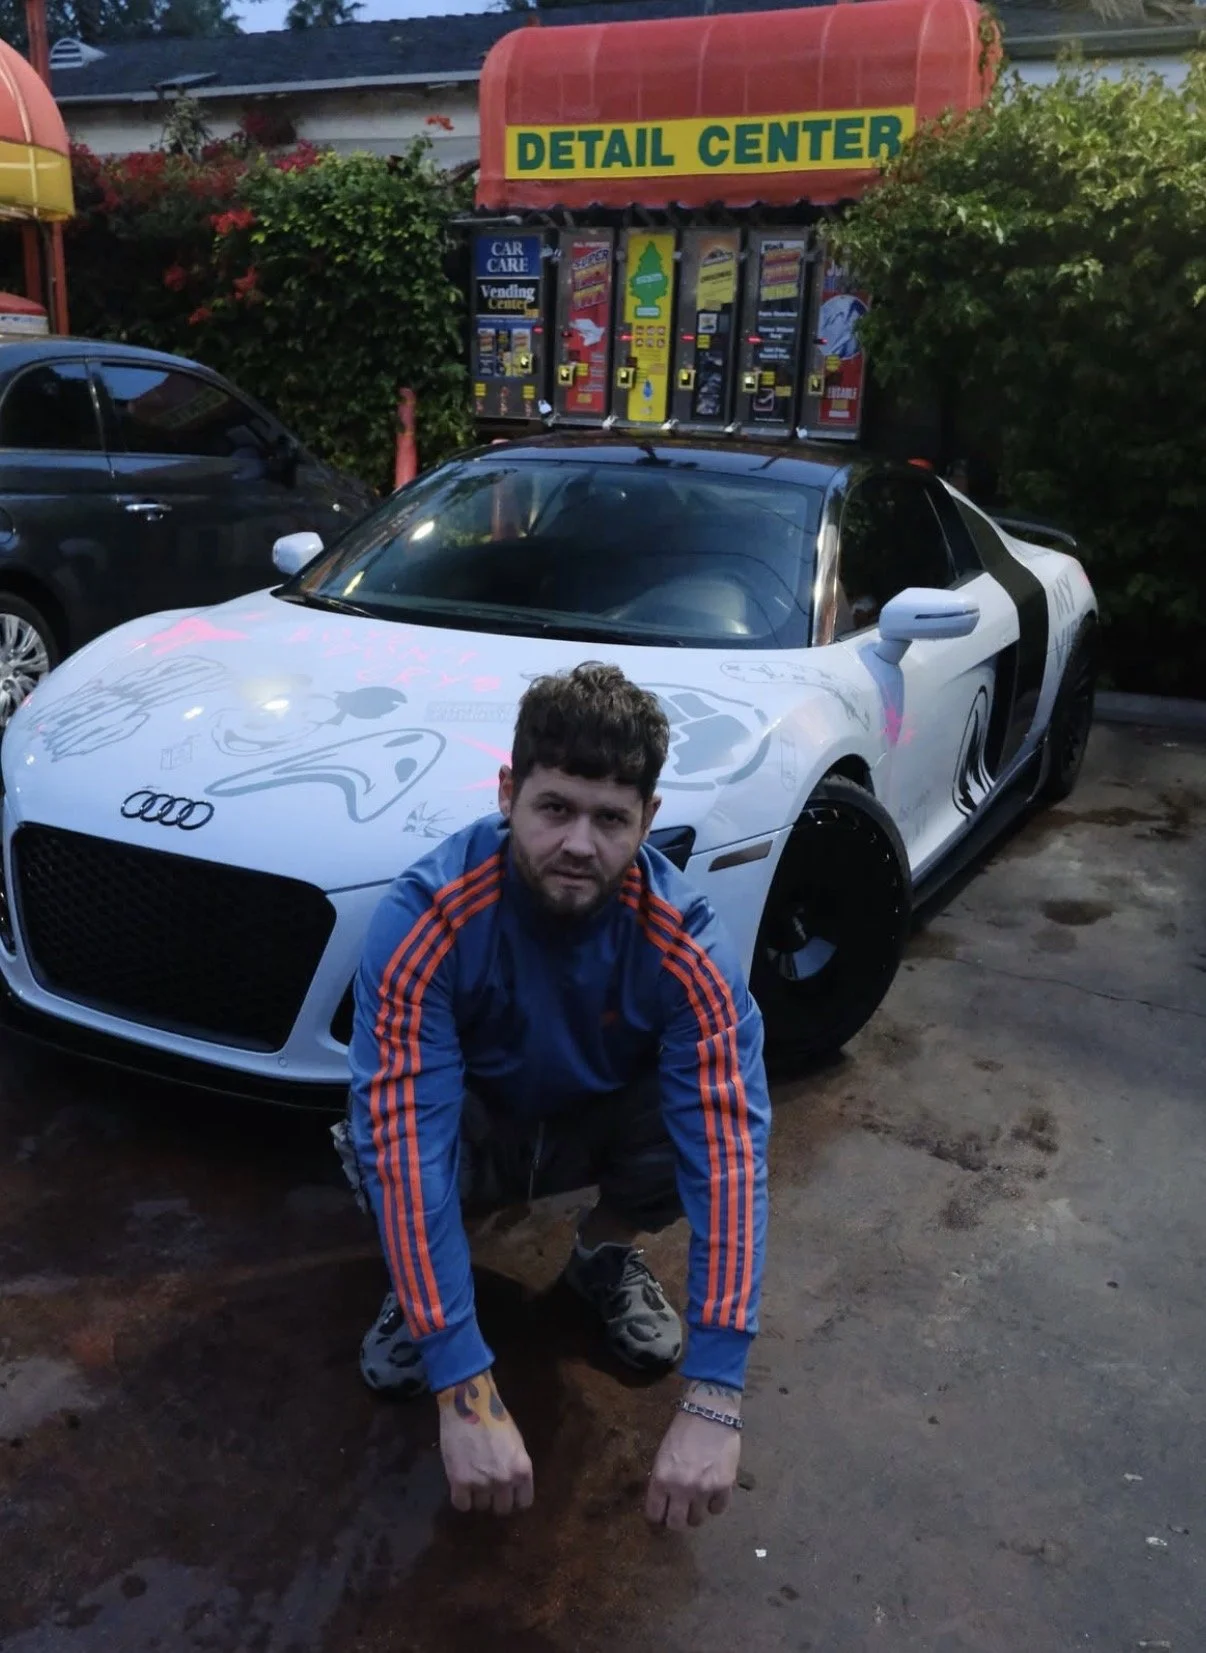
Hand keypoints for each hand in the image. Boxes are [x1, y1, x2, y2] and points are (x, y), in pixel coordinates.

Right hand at [437, 1370, 533, 1514]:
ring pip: (481, 1506)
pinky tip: (460, 1484)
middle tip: (487, 1485)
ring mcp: (482, 1483)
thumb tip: (513, 1486)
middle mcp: (505, 1480)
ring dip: (477, 1496)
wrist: (469, 1403)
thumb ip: (516, 1467)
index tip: (507, 1494)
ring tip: (472, 1477)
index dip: (514, 1499)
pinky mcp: (460, 1481)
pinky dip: (461, 1497)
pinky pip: (462, 1504)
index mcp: (523, 1469)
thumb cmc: (495, 1418)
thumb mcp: (516, 1443)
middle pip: (502, 1508)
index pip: (524, 1502)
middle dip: (495, 1499)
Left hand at [646, 1385, 741, 1530]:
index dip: (659, 1516)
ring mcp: (704, 1489)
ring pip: (697, 1520)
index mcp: (661, 1479)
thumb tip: (664, 1501)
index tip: (663, 1513)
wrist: (709, 1412)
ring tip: (698, 1501)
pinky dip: (715, 1505)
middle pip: (676, 1523)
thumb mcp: (663, 1455)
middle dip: (676, 1520)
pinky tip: (713, 1494)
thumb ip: (663, 1480)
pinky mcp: (724, 1486)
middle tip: (680, 1512)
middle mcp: (681, 1488)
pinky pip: (718, 1509)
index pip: (655, 1514)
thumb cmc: (683, 1430)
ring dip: (696, 1512)